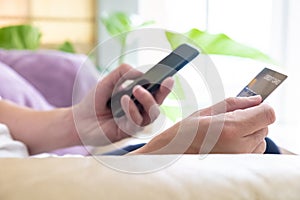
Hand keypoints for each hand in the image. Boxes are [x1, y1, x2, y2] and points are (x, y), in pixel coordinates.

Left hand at [73, 64, 173, 145]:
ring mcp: (135, 121)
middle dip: (162, 92)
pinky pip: (137, 122)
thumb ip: (123, 73)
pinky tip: (124, 100)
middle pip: (158, 103)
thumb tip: (141, 74)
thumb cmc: (95, 101)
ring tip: (136, 89)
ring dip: (146, 100)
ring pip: (152, 113)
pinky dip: (132, 109)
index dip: (165, 86)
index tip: (170, 77)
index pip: (156, 92)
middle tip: (161, 81)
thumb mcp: (107, 81)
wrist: (79, 120)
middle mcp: (139, 110)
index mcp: (137, 98)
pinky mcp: (128, 131)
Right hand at [132, 96, 275, 153]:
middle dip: (252, 118)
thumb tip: (255, 99)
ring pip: (261, 138)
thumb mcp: (207, 111)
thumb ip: (235, 103)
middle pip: (265, 124)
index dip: (261, 107)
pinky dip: (246, 143)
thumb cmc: (186, 133)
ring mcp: (242, 158)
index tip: (251, 106)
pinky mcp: (241, 164)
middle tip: (231, 119)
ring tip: (227, 132)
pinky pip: (255, 149)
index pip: (267, 113)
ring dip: (250, 131)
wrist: (175, 155)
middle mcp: (240, 146)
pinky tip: (228, 142)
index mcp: (231, 128)